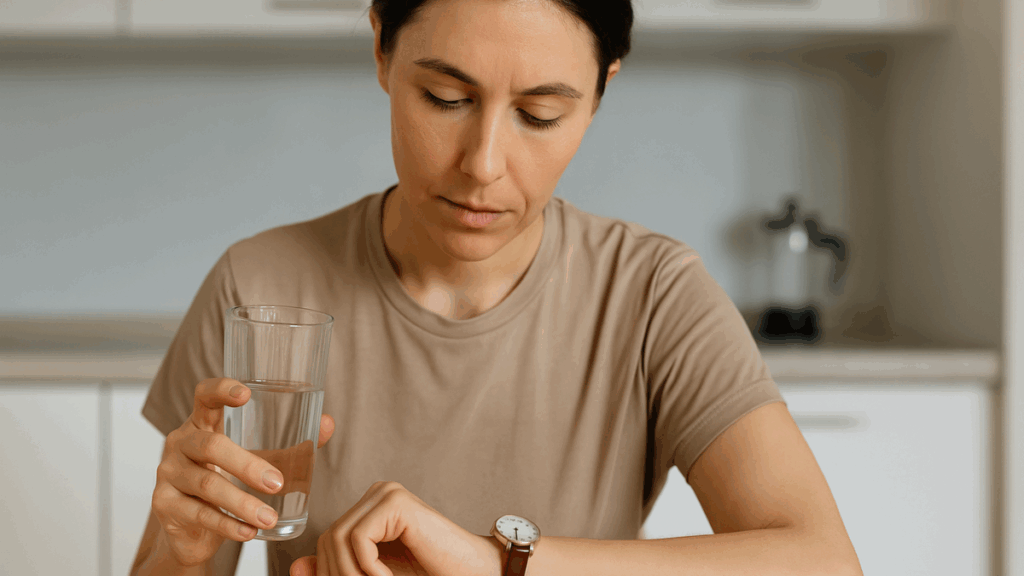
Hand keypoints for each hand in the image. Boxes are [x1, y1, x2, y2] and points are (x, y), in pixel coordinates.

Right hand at [151, 377, 335, 566]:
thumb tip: (327, 424)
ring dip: (241, 503)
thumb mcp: (257, 458)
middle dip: (246, 465)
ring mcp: (168, 474)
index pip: (203, 396)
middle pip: (211, 446)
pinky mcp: (164, 505)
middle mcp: (180, 443)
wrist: (193, 526)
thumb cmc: (226, 479)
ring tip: (269, 517)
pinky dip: (227, 525)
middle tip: (277, 483)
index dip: (221, 390)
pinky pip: (198, 514)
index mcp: (202, 423)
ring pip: (207, 485)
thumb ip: (291, 443)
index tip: (246, 394)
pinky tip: (249, 532)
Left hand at [289, 481, 501, 575]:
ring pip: (340, 538)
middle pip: (329, 538)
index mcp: (370, 508)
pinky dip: (368, 567)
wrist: (471, 572)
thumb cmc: (429, 572)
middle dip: (339, 574)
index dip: (331, 572)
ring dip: (352, 574)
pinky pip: (359, 538)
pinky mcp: (396, 502)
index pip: (328, 539)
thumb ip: (337, 570)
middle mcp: (378, 493)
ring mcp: (388, 493)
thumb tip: (296, 566)